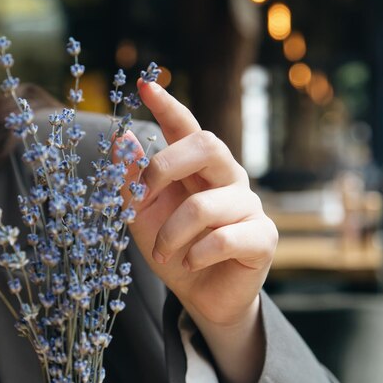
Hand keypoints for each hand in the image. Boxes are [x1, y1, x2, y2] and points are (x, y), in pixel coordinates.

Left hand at [123, 80, 277, 327]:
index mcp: (199, 169)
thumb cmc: (173, 249)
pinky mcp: (262, 237)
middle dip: (165, 166)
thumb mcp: (143, 216)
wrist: (201, 296)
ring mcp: (249, 206)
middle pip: (207, 145)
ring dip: (172, 232)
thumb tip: (119, 140)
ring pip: (206, 204)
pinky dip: (197, 254)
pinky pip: (225, 238)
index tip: (144, 86)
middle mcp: (228, 178)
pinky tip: (190, 263)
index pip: (186, 128)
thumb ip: (133, 182)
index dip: (168, 106)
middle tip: (143, 195)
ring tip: (162, 252)